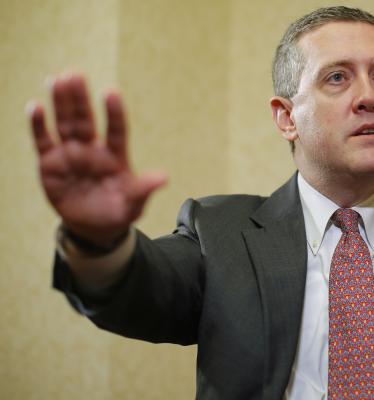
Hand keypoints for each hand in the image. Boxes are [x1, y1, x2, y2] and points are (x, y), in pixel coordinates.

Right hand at [28, 71, 166, 244]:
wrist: (93, 227)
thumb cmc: (117, 211)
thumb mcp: (132, 204)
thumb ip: (143, 189)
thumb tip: (163, 178)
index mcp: (116, 156)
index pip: (116, 129)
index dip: (114, 112)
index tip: (111, 92)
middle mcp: (92, 149)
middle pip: (86, 119)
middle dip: (80, 98)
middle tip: (75, 74)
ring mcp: (71, 153)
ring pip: (64, 123)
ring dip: (60, 102)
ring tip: (56, 79)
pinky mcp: (50, 162)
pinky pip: (43, 140)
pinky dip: (39, 124)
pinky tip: (36, 106)